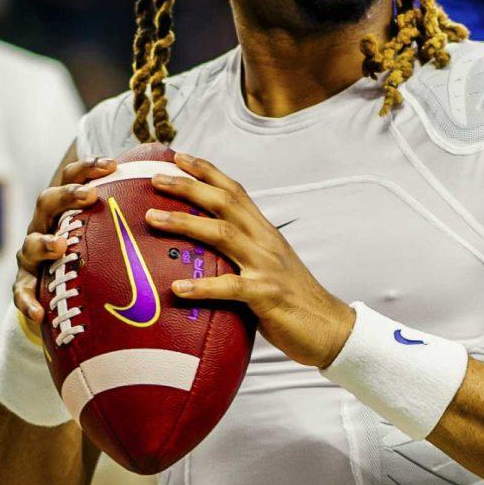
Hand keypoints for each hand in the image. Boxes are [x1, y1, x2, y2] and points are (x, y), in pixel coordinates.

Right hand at [12, 157, 115, 334]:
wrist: (57, 290)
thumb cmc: (90, 252)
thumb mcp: (105, 231)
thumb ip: (129, 217)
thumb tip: (180, 198)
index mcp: (64, 208)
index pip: (71, 178)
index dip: (88, 168)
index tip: (113, 165)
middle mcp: (44, 225)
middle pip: (47, 202)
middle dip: (66, 196)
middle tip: (89, 196)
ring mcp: (31, 255)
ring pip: (31, 244)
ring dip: (45, 243)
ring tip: (60, 246)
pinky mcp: (25, 283)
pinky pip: (21, 292)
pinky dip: (27, 300)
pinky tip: (39, 312)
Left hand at [147, 154, 353, 366]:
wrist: (330, 328)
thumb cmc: (293, 301)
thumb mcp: (268, 267)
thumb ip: (242, 254)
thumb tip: (203, 253)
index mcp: (265, 233)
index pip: (235, 191)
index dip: (207, 171)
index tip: (178, 156)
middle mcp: (266, 242)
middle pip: (225, 203)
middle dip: (188, 187)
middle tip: (154, 179)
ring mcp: (267, 267)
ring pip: (223, 235)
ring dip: (185, 223)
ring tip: (152, 219)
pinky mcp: (267, 296)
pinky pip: (231, 287)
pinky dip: (203, 286)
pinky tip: (178, 288)